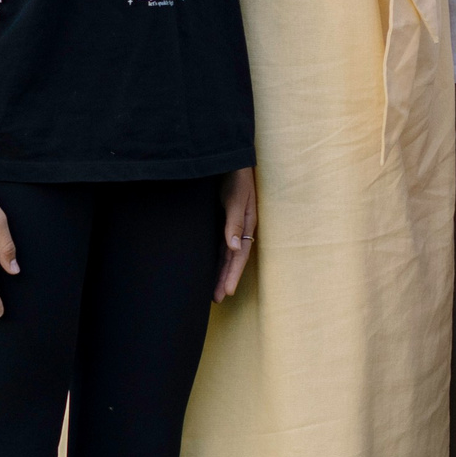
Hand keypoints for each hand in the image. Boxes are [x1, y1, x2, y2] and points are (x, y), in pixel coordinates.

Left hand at [215, 167, 257, 300]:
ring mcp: (229, 223)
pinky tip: (208, 267)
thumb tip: (234, 248)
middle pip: (232, 258)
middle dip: (225, 278)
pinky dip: (214, 258)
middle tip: (217, 299)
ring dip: (220, 271)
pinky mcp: (219, 218)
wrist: (226, 156)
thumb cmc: (235, 175)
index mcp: (247, 223)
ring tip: (212, 291)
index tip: (226, 292)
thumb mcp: (236, 197)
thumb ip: (234, 222)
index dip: (232, 274)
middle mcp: (239, 227)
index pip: (239, 255)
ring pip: (225, 253)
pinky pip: (217, 244)